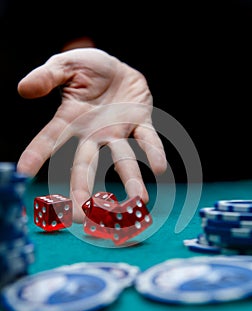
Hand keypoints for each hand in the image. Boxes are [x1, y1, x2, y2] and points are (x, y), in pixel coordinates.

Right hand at [17, 48, 166, 221]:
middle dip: (83, 190)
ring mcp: (118, 132)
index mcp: (72, 119)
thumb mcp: (66, 65)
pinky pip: (147, 139)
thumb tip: (23, 88)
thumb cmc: (88, 68)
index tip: (22, 173)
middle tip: (80, 217)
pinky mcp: (140, 123)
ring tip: (138, 200)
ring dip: (131, 180)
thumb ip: (48, 76)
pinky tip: (159, 167)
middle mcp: (95, 133)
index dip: (37, 153)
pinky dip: (154, 151)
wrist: (118, 68)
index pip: (51, 139)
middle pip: (85, 165)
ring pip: (123, 160)